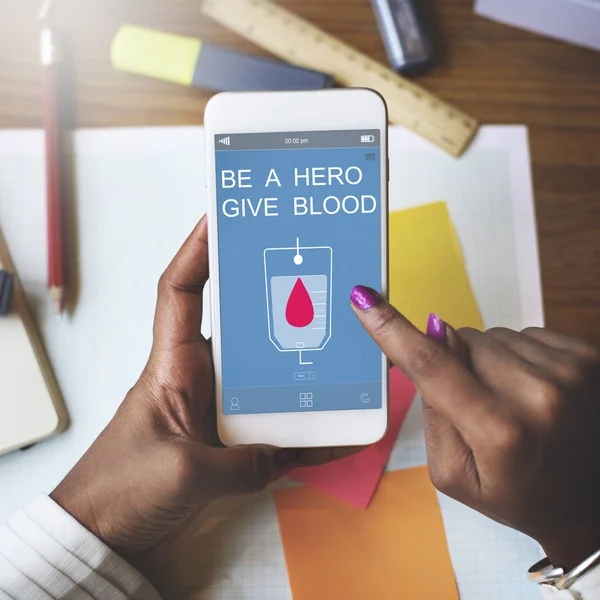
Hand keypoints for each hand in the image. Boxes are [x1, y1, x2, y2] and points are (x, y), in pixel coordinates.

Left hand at [51, 217, 352, 560]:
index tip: (222, 216)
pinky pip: (277, 429)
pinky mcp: (230, 444)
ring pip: (266, 377)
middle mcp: (198, 379)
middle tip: (315, 281)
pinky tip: (341, 434)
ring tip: (343, 354)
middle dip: (274, 303)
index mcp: (172, 367)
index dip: (198, 250)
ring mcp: (217, 411)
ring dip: (300, 370)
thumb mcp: (185, 473)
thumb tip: (298, 449)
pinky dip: (307, 433)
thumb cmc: (121, 490)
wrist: (105, 536)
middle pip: (241, 328)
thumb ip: (245, 462)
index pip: (181, 292)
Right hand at [350, 286, 599, 569]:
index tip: (363, 298)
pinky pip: (525, 334)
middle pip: (461, 342)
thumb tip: (436, 336)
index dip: (391, 328)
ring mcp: (570, 371)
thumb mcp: (456, 474)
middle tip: (478, 405)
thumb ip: (436, 410)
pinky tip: (534, 389)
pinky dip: (519, 357)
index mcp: (499, 432)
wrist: (590, 503)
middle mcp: (539, 394)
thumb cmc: (518, 494)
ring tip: (512, 402)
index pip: (430, 366)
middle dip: (455, 362)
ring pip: (492, 336)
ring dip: (489, 361)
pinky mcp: (588, 355)